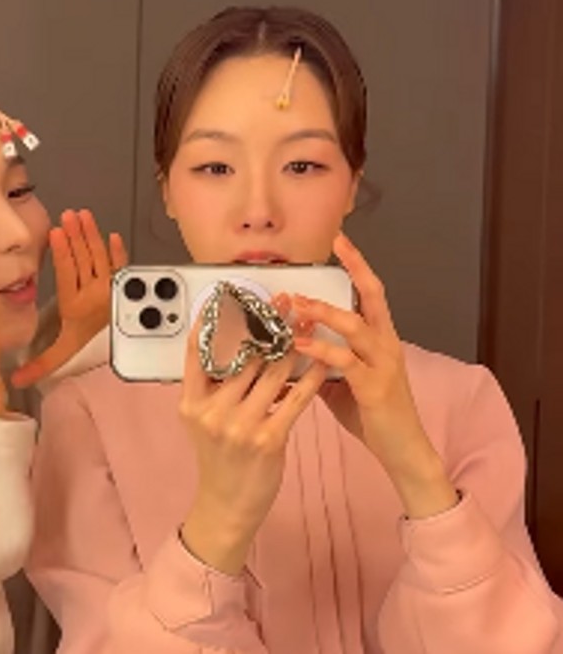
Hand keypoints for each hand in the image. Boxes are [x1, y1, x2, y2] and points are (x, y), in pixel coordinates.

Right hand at [10, 209, 126, 387]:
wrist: (123, 352)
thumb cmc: (88, 346)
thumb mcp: (64, 352)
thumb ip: (41, 363)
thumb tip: (14, 380)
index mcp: (75, 304)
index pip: (68, 273)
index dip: (62, 252)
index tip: (56, 232)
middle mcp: (94, 292)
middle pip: (84, 259)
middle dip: (76, 236)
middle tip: (69, 216)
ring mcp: (112, 285)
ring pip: (100, 257)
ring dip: (92, 235)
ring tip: (83, 216)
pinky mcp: (125, 283)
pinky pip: (122, 265)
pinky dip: (118, 251)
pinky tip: (113, 236)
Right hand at [179, 308, 327, 574]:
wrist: (228, 507)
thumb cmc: (219, 461)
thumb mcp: (202, 422)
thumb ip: (211, 389)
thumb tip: (232, 348)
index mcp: (191, 403)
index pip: (198, 351)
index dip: (214, 319)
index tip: (231, 293)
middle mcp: (212, 412)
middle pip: (242, 357)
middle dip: (266, 325)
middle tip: (285, 299)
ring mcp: (240, 426)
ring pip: (271, 373)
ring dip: (293, 344)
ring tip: (309, 321)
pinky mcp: (268, 439)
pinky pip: (294, 399)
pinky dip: (310, 376)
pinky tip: (322, 359)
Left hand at [291, 233, 457, 517]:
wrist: (403, 451)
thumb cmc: (372, 414)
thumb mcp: (342, 381)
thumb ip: (321, 360)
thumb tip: (288, 347)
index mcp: (380, 339)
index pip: (370, 292)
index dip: (357, 265)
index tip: (339, 240)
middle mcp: (386, 344)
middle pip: (373, 295)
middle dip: (355, 268)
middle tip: (333, 244)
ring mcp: (383, 364)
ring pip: (355, 325)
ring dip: (324, 311)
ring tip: (297, 302)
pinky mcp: (376, 387)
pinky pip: (346, 362)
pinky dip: (321, 351)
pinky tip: (300, 345)